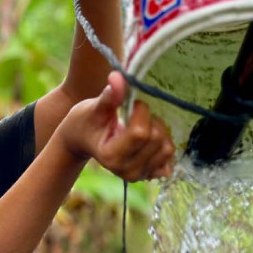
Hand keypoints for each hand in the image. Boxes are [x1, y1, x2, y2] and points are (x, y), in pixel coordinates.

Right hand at [60, 72, 175, 181]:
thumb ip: (109, 96)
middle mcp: (127, 171)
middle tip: (135, 114)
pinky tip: (149, 139)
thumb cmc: (86, 122)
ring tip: (142, 125)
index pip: (141, 133)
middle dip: (150, 119)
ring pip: (167, 148)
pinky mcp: (150, 174)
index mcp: (111, 156)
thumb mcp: (94, 108)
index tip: (132, 104)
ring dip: (159, 130)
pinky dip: (163, 144)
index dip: (141, 111)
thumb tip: (118, 77)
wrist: (82, 140)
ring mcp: (140, 175)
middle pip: (156, 139)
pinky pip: (169, 157)